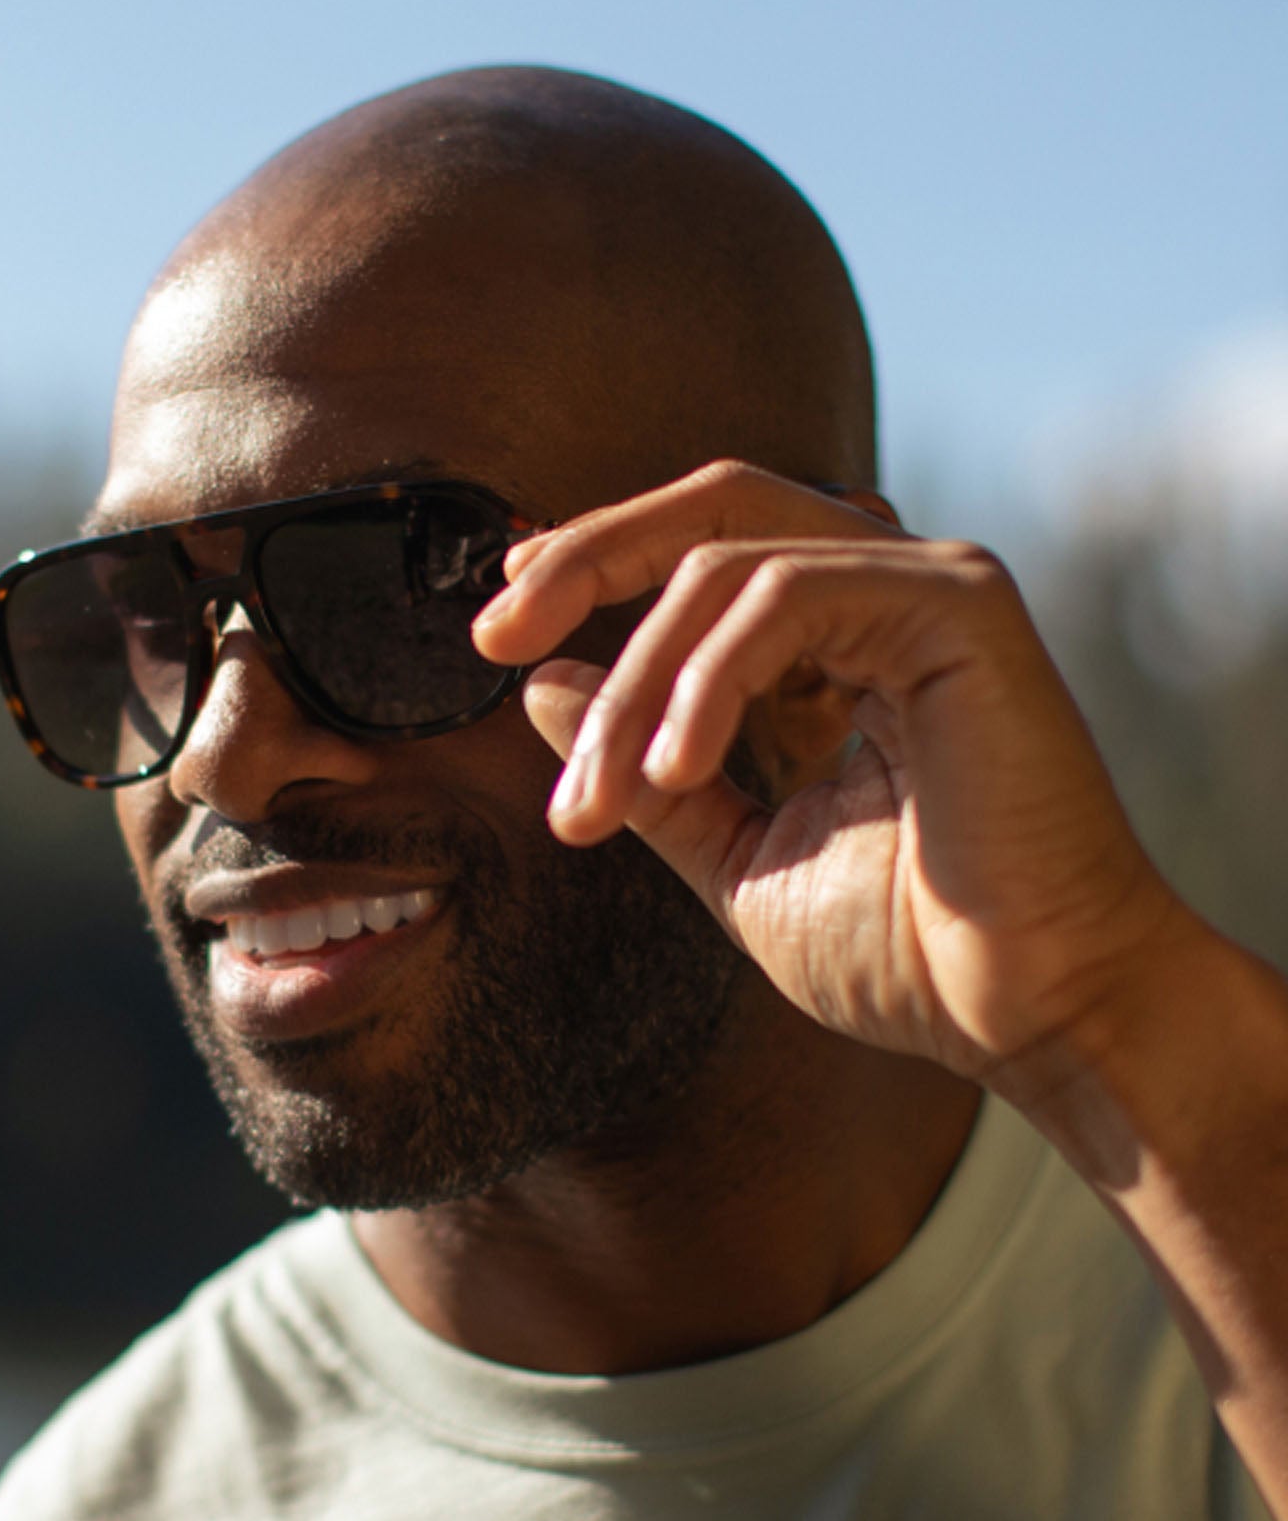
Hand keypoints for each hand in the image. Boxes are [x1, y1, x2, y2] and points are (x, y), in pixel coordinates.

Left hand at [473, 461, 1186, 1092]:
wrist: (1027, 1013)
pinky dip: (707, 679)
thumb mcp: (733, 852)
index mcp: (841, 640)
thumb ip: (646, 769)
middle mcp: (885, 592)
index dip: (599, 563)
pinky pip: (786, 598)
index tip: (504, 626)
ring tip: (599, 796)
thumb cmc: (904, 948)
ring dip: (635, 682)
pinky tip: (673, 768)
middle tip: (493, 632)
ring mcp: (926, 585)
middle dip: (589, 558)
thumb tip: (537, 686)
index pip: (704, 551)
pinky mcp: (960, 604)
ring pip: (725, 564)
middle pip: (711, 507)